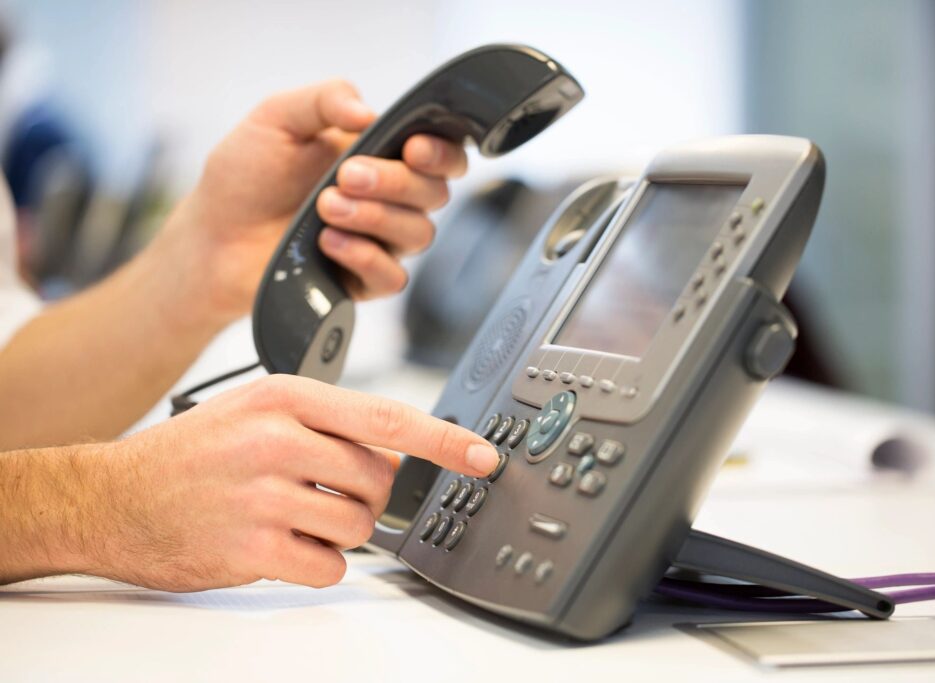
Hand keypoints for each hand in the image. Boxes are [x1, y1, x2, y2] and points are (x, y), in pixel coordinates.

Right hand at [74, 376, 497, 590]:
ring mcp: (264, 494)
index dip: (445, 441)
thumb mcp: (257, 409)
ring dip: (339, 531)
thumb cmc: (192, 453)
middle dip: (365, 495)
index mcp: (286, 397)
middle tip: (320, 493)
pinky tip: (281, 546)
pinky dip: (316, 563)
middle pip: (379, 480)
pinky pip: (329, 567)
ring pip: (359, 525)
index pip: (388, 419)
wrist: (111, 496)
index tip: (483, 457)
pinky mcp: (251, 548)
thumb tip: (397, 458)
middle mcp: (278, 440)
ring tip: (292, 517)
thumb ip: (328, 425)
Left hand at [159, 80, 467, 324]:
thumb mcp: (276, 119)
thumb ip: (324, 100)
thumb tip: (369, 111)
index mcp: (378, 155)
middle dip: (396, 182)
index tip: (412, 148)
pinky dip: (366, 258)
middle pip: (433, 193)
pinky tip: (329, 243)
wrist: (212, 238)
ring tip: (325, 208)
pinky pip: (393, 277)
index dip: (441, 153)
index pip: (440, 155)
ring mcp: (378, 241)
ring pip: (418, 234)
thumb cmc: (244, 178)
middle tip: (346, 176)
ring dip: (376, 218)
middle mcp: (387, 199)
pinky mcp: (361, 280)